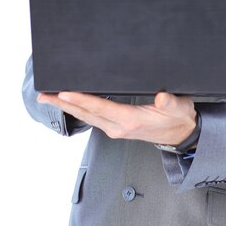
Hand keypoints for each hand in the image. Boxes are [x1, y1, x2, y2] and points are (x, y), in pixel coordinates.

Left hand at [38, 91, 196, 145]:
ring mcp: (116, 128)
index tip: (63, 92)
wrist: (182, 134)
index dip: (81, 99)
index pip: (100, 108)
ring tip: (50, 97)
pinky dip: (79, 108)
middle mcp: (118, 126)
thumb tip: (161, 98)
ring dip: (67, 106)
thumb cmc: (179, 117)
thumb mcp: (179, 107)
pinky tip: (71, 102)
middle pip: (86, 113)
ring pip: (86, 116)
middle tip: (43, 94)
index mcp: (130, 120)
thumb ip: (169, 102)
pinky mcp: (117, 127)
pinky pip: (92, 117)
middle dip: (63, 103)